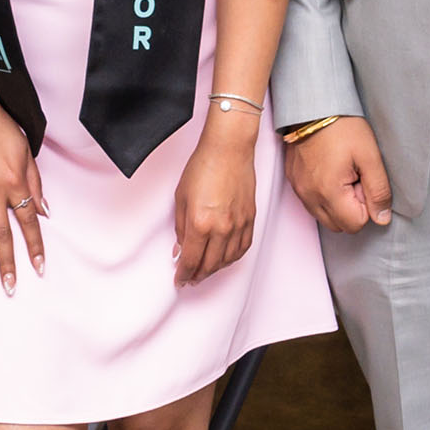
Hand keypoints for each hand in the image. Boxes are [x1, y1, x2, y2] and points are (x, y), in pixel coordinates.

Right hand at [0, 89, 44, 292]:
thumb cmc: (2, 125)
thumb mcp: (27, 152)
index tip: (39, 268)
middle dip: (7, 264)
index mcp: (16, 184)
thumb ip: (36, 184)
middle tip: (9, 287)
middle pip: (2, 235)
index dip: (35, 247)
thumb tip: (44, 212)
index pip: (29, 223)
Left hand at [172, 112, 259, 284]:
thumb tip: (180, 249)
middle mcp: (221, 228)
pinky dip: (232, 258)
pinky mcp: (250, 219)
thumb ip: (180, 228)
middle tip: (190, 279)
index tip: (179, 280)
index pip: (191, 260)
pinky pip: (242, 248)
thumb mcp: (181, 198)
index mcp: (200, 223)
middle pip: (209, 265)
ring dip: (214, 269)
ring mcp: (238, 225)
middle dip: (197, 275)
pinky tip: (224, 259)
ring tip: (205, 271)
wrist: (229, 150)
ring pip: (227, 260)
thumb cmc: (203, 167)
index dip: (184, 274)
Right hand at [285, 116, 391, 233]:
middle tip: (355, 177)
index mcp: (329, 192)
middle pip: (339, 225)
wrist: (313, 104)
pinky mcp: (294, 181)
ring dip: (338, 203)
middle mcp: (309, 196)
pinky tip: (330, 171)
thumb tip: (382, 219)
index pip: (355, 224)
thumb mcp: (370, 156)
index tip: (363, 180)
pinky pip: (312, 203)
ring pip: (324, 216)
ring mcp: (299, 189)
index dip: (366, 205)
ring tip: (342, 173)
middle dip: (352, 208)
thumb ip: (378, 191)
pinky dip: (324, 195)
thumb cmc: (343, 127)